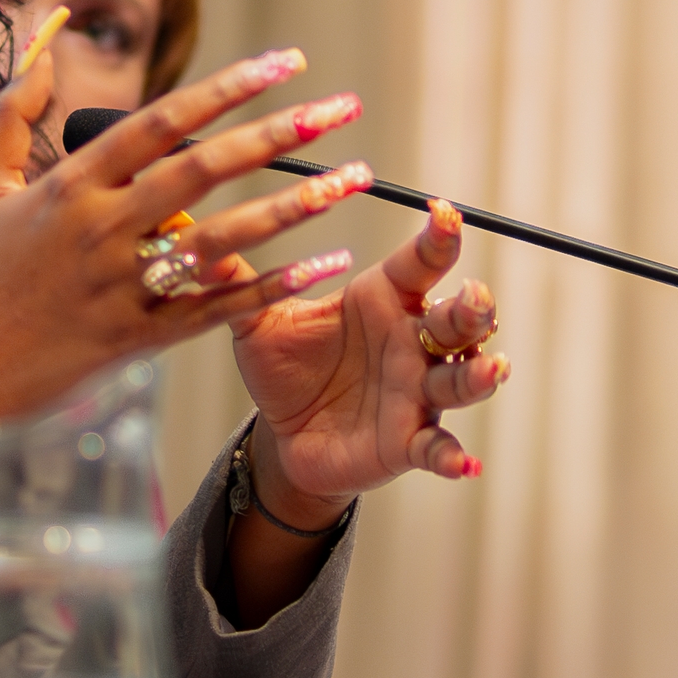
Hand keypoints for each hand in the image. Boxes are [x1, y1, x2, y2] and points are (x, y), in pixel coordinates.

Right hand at [0, 44, 383, 424]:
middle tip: (340, 106)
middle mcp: (100, 230)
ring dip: (294, 207)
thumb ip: (12, 114)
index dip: (226, 88)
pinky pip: (219, 309)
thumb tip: (42, 47)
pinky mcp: (140, 339)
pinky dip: (274, 286)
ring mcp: (123, 287)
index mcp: (69, 184)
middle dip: (277, 133)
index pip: (159, 121)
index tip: (284, 62)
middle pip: (202, 170)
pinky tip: (325, 265)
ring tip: (353, 178)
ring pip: (222, 240)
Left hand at [218, 200, 507, 527]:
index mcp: (383, 300)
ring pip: (460, 379)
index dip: (438, 237)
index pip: (420, 262)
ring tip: (489, 368)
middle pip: (457, 319)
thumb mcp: (259, 323)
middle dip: (472, 308)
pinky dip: (453, 456)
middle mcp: (412, 342)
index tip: (444, 212)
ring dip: (478, 375)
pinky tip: (465, 465)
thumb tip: (188, 233)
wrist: (285, 437)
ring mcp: (417, 393)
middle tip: (471, 298)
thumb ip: (236, 280)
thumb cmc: (285, 368)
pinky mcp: (409, 441)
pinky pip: (438, 448)